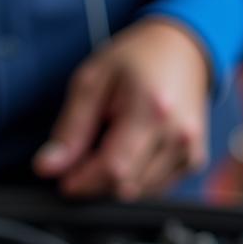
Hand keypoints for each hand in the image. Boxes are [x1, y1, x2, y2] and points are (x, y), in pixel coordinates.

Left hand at [34, 18, 210, 198]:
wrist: (182, 51)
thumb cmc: (137, 60)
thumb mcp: (92, 81)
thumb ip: (70, 128)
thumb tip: (48, 166)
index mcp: (151, 110)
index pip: (114, 168)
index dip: (84, 181)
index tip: (64, 181)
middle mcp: (177, 135)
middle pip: (127, 185)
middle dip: (97, 182)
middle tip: (83, 160)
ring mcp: (189, 150)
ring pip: (141, 192)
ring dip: (116, 181)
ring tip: (110, 147)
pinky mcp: (194, 161)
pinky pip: (157, 188)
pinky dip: (137, 179)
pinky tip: (132, 152)